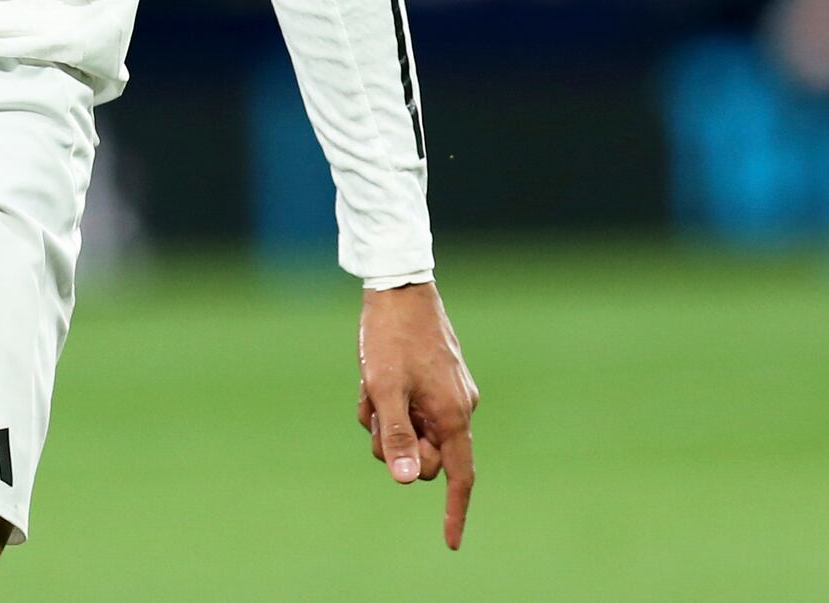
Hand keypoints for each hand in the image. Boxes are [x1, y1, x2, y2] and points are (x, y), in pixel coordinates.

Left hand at [356, 280, 479, 549]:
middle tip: (373, 415)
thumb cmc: (390, 338)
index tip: (450, 543)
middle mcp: (458, 408)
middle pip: (426, 456)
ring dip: (385, 420)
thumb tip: (409, 482)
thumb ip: (398, 436)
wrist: (398, 287)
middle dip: (395, 446)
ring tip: (369, 387)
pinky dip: (387, 403)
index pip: (459, 475)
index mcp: (453, 414)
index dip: (454, 511)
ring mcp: (448, 394)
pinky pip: (409, 409)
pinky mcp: (435, 381)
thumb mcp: (384, 389)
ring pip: (411, 431)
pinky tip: (371, 378)